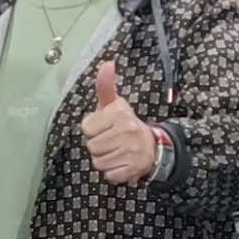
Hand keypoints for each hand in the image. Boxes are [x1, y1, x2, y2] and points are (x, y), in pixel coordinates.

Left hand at [81, 60, 157, 184]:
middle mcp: (126, 131)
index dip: (93, 130)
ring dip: (104, 159)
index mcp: (119, 114)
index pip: (87, 128)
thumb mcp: (115, 104)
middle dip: (98, 146)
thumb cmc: (126, 125)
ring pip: (97, 162)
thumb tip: (107, 63)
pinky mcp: (131, 169)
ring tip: (116, 151)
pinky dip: (112, 172)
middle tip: (112, 141)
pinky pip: (108, 175)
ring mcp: (130, 151)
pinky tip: (121, 162)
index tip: (106, 127)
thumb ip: (106, 86)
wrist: (151, 148)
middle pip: (91, 146)